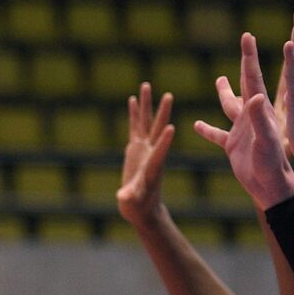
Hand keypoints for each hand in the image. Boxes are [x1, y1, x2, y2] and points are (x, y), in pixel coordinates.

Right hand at [117, 83, 174, 223]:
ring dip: (147, 105)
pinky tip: (132, 100)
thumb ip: (128, 197)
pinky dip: (134, 113)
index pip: (160, 151)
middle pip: (157, 128)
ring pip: (146, 122)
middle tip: (168, 95)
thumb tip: (122, 198)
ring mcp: (144, 149)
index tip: (171, 127)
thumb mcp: (132, 203)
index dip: (165, 141)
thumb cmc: (138, 207)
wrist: (142, 208)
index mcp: (153, 166)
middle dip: (162, 113)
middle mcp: (151, 153)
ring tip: (146, 86)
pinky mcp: (136, 149)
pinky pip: (135, 127)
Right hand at [195, 34, 293, 209]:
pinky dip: (206, 129)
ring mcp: (242, 130)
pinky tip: (196, 125)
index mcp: (258, 111)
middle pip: (245, 84)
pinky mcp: (233, 145)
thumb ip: (260, 118)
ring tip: (220, 79)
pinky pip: (217, 134)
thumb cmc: (271, 164)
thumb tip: (257, 95)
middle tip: (245, 43)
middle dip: (245, 63)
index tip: (248, 36)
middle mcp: (251, 116)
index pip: (253, 78)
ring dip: (225, 92)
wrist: (270, 188)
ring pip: (230, 106)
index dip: (249, 57)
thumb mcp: (266, 140)